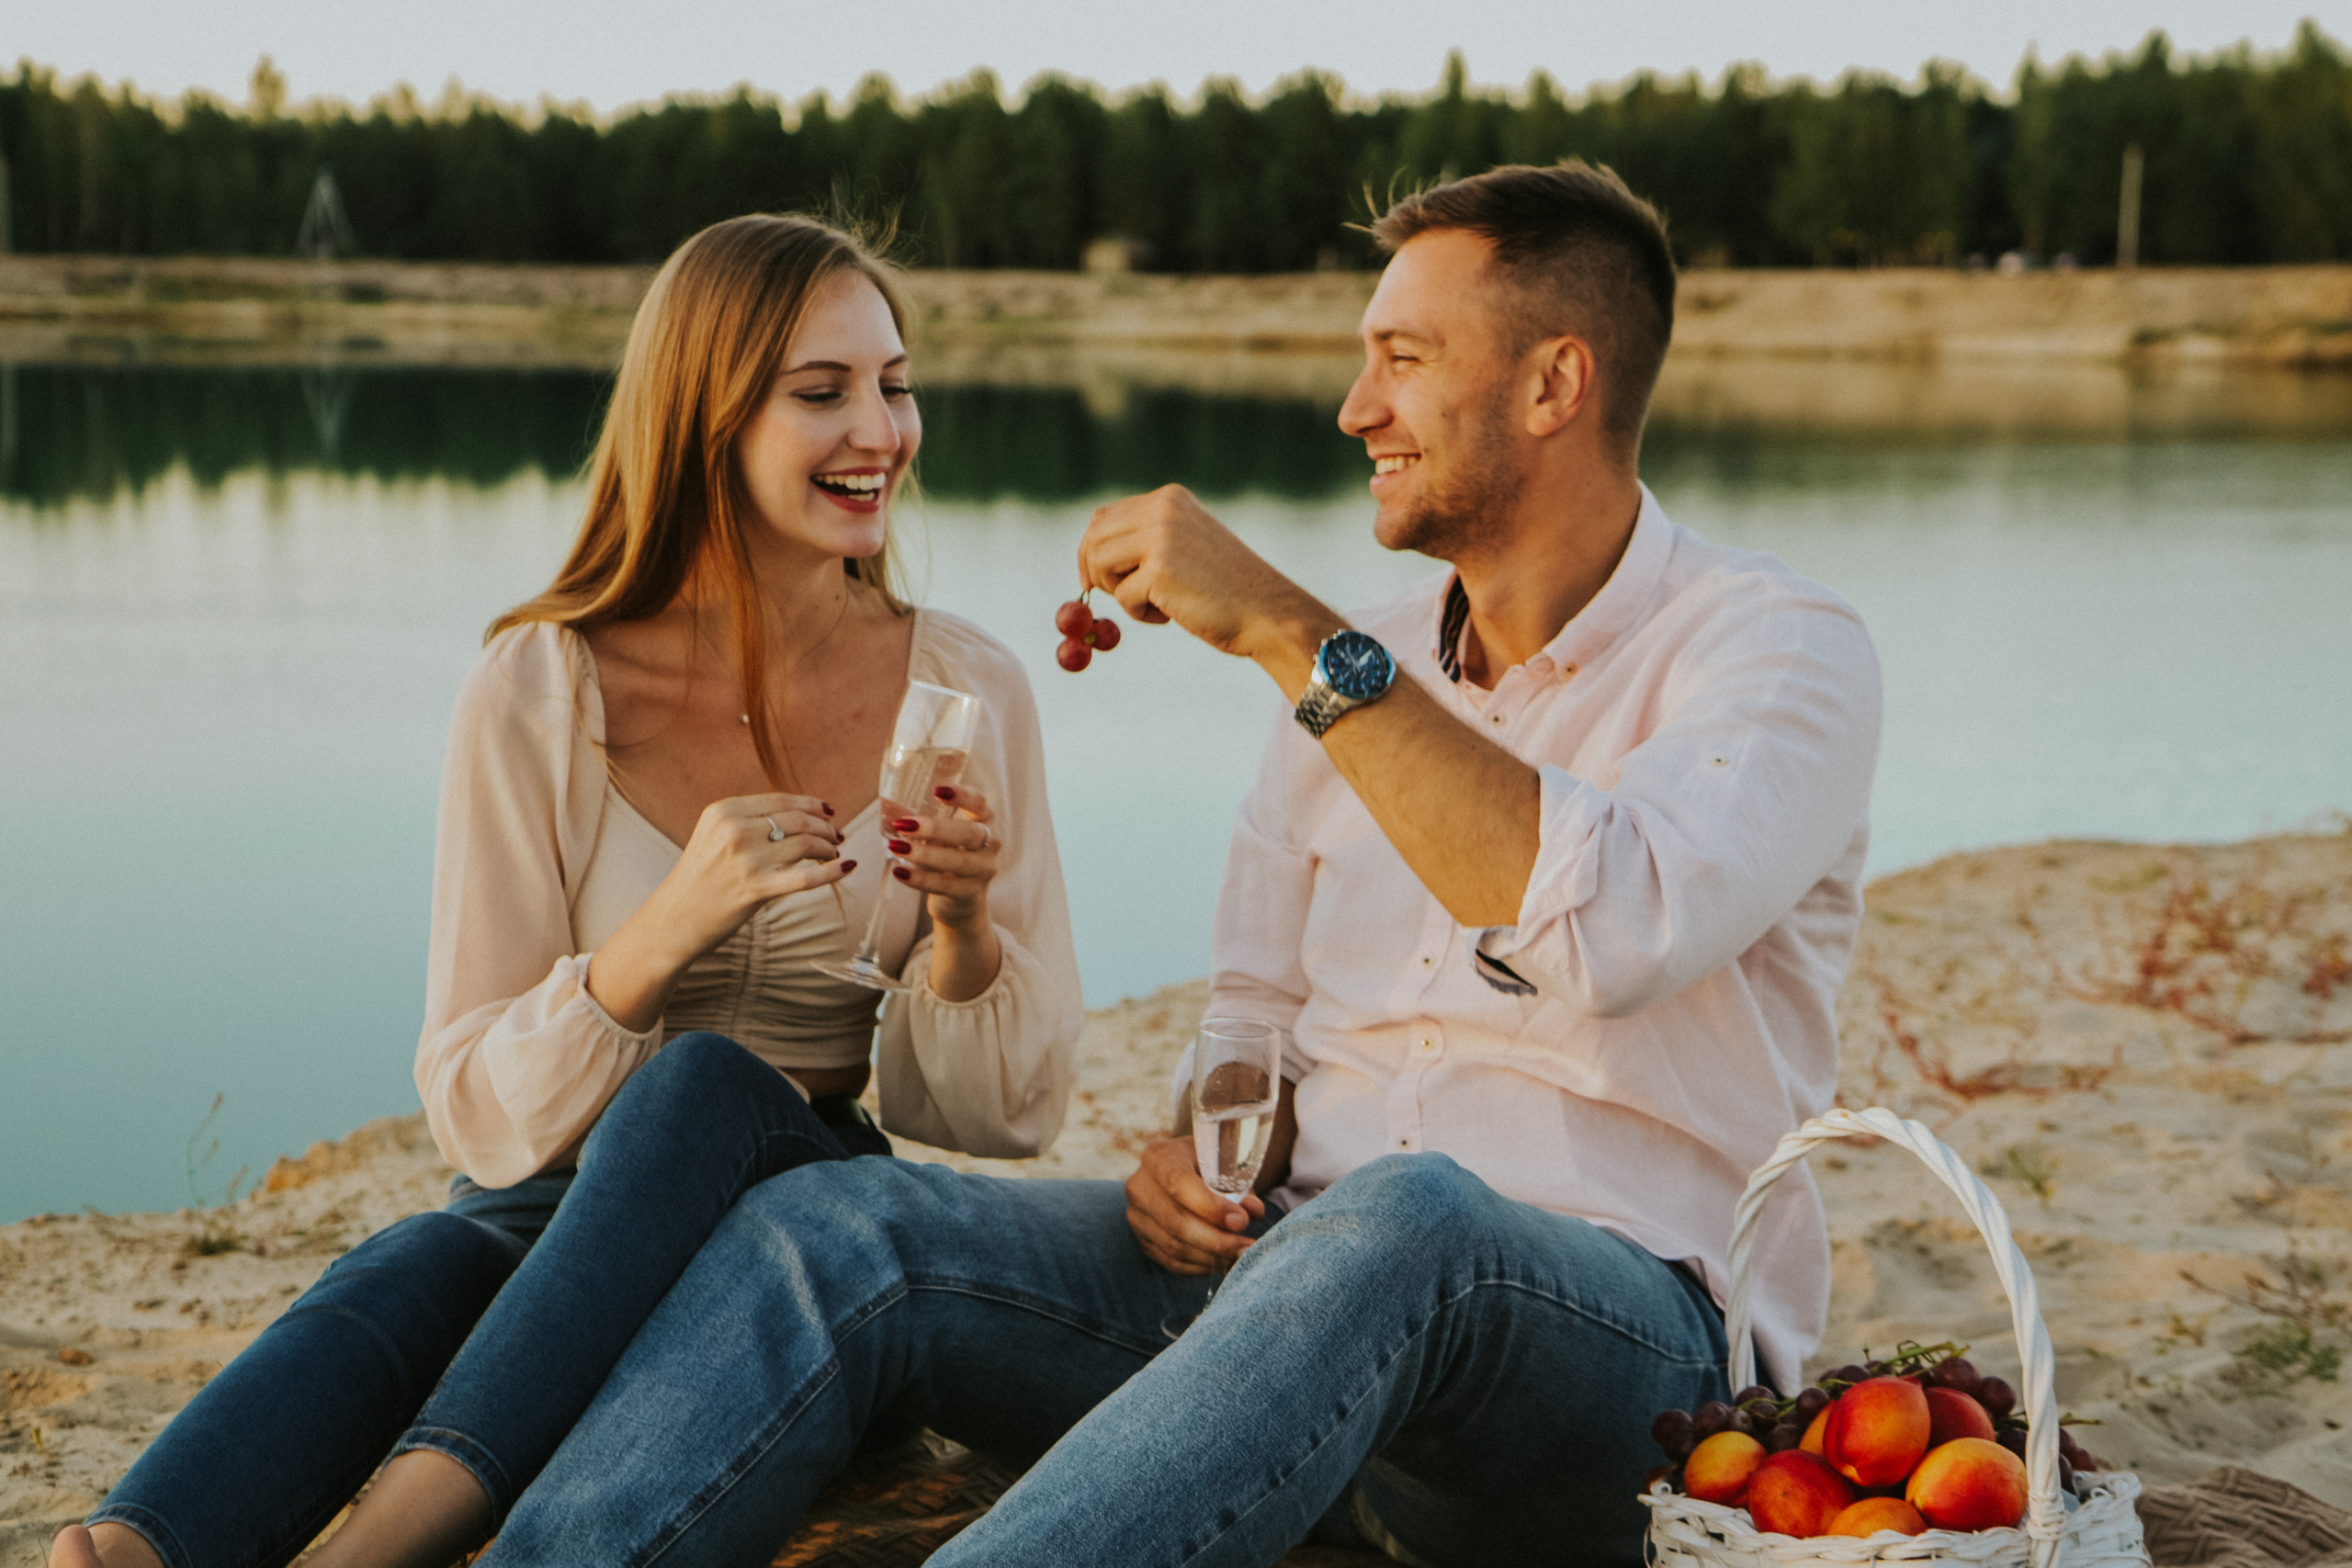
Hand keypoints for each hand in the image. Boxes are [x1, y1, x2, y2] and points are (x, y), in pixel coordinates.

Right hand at [589, 793, 846, 1031]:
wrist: (673, 920)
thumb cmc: (699, 879)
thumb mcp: (714, 835)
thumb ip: (749, 821)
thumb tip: (801, 814)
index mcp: (723, 811)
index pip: (781, 800)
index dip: (811, 804)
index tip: (828, 811)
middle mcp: (734, 830)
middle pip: (797, 819)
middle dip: (824, 826)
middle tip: (836, 835)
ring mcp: (745, 859)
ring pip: (805, 843)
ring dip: (827, 846)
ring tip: (834, 852)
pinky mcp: (756, 889)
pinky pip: (806, 877)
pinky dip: (832, 870)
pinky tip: (847, 867)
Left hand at [887, 780, 1000, 935]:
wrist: (960, 900)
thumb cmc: (947, 856)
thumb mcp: (936, 836)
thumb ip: (918, 822)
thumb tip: (889, 807)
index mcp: (983, 821)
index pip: (979, 803)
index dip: (962, 796)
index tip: (938, 790)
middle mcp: (990, 844)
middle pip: (970, 833)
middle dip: (936, 828)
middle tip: (904, 824)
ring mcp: (984, 870)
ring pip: (959, 861)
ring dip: (925, 854)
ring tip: (897, 847)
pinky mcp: (972, 893)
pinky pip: (947, 886)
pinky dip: (921, 879)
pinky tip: (901, 872)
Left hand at [1078, 484, 1328, 662]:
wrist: (1267, 613)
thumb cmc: (1227, 589)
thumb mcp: (1185, 547)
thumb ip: (1147, 539)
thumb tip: (1091, 553)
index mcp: (1170, 498)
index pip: (1105, 516)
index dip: (1090, 550)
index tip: (1092, 579)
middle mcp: (1164, 508)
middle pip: (1095, 538)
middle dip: (1096, 572)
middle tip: (1119, 596)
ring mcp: (1161, 537)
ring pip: (1100, 564)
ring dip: (1120, 592)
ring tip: (1155, 603)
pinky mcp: (1160, 570)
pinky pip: (1122, 596)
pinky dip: (1140, 613)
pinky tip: (1171, 616)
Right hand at [1125, 1136, 1262, 1274]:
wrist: (1187, 1171)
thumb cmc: (1210, 1166)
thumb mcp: (1226, 1165)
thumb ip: (1240, 1188)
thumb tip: (1251, 1211)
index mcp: (1159, 1157)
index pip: (1179, 1184)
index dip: (1211, 1207)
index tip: (1241, 1221)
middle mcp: (1140, 1186)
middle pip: (1175, 1221)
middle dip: (1216, 1240)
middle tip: (1248, 1247)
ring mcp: (1137, 1217)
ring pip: (1174, 1246)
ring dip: (1212, 1257)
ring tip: (1241, 1256)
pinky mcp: (1143, 1240)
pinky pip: (1171, 1262)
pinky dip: (1200, 1266)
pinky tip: (1223, 1262)